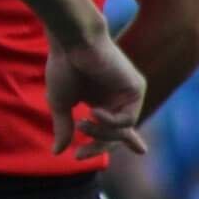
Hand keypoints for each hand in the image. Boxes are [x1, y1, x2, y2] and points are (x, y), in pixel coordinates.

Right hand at [45, 33, 147, 159]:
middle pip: (118, 135)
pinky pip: (127, 120)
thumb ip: (64, 128)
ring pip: (122, 131)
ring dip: (100, 134)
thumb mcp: (61, 104)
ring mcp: (128, 93)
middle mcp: (118, 97)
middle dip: (99, 147)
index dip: (129, 140)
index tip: (142, 150)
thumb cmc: (63, 67)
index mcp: (103, 100)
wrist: (72, 43)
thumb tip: (57, 153)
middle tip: (80, 155)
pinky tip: (94, 110)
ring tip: (82, 123)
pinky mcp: (136, 88)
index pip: (119, 126)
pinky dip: (110, 121)